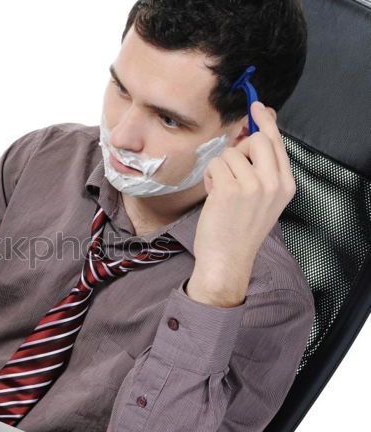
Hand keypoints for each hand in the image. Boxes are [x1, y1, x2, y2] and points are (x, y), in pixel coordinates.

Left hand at [188, 101, 295, 306]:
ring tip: (221, 191)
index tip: (257, 107)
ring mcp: (253, 186)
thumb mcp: (262, 199)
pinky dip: (210, 177)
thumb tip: (253, 134)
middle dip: (238, 148)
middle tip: (230, 167)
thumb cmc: (240, 229)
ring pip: (230, 153)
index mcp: (286, 185)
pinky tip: (214, 195)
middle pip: (256, 141)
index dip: (265, 123)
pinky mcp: (230, 190)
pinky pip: (215, 164)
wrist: (228, 258)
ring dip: (220, 169)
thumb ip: (262, 168)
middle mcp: (273, 184)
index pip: (277, 144)